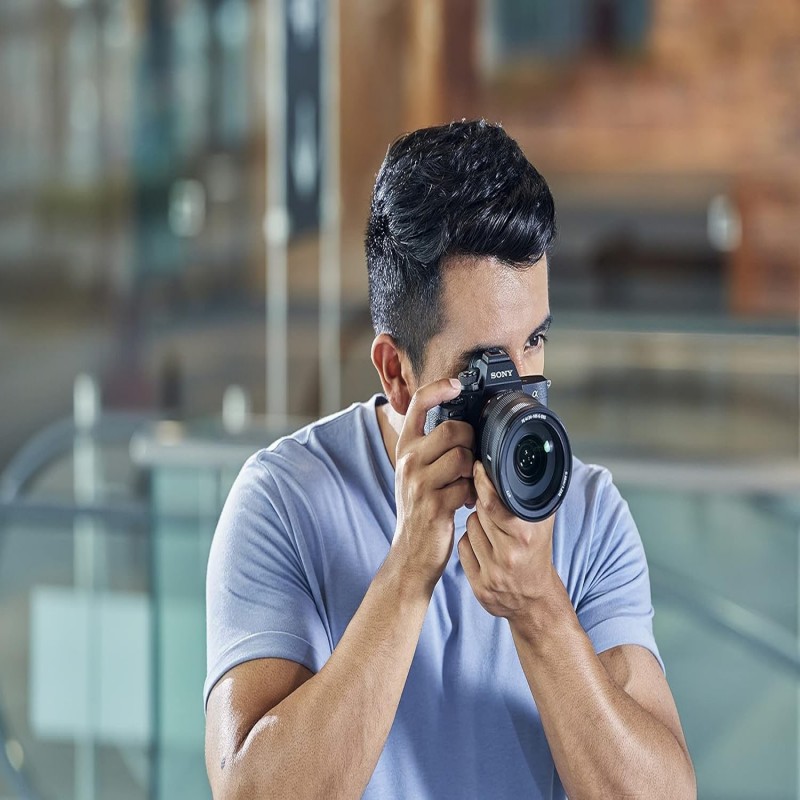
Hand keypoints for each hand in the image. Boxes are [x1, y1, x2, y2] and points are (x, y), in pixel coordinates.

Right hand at [392, 378, 476, 589]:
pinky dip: (473, 494)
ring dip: (473, 470)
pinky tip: (465, 502)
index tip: (456, 384)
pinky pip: (467, 485)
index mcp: (405, 448)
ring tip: (467, 483)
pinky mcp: (434, 504)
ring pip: (463, 456)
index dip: (439, 388)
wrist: (410, 553)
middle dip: (471, 441)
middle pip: (452, 429)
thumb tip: (464, 424)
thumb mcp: (418, 472)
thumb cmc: (421, 509)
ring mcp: (419, 483)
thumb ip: (433, 447)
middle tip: (470, 460)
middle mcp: (408, 461)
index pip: (418, 404)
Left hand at [458, 460, 557, 620]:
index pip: (494, 504)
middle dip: (483, 505)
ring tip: (493, 531)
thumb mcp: (542, 524)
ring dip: (476, 524)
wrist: (536, 599)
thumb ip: (529, 498)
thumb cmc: (537, 553)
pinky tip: (484, 548)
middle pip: (479, 513)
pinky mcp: (480, 587)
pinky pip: (462, 548)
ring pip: (469, 528)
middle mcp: (510, 555)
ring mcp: (493, 573)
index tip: (477, 468)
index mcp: (527, 536)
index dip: (483, 483)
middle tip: (493, 508)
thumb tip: (511, 467)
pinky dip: (469, 544)